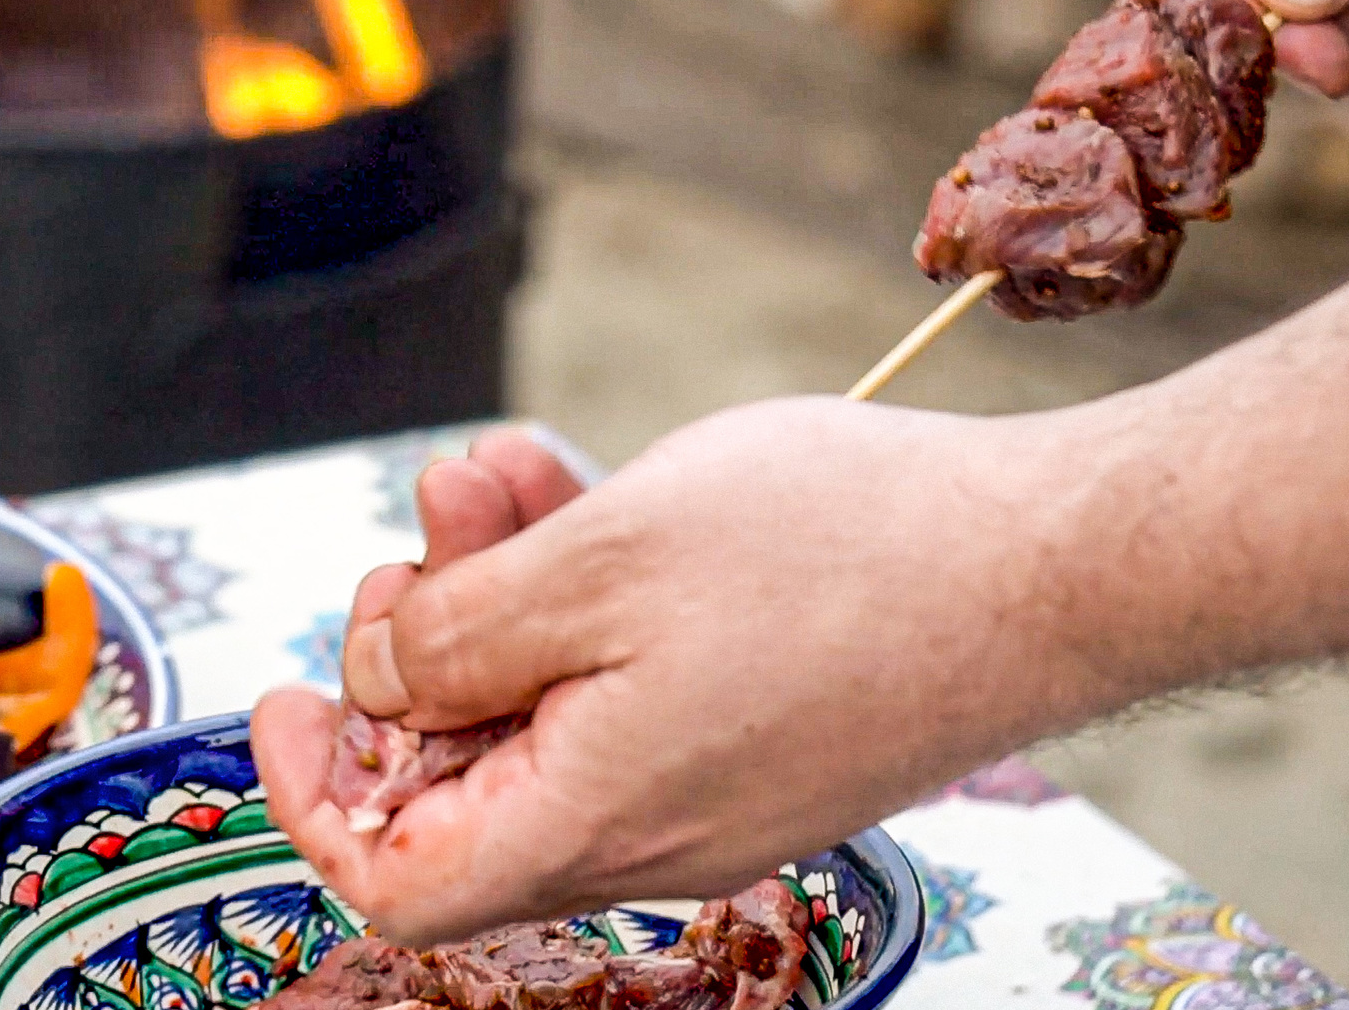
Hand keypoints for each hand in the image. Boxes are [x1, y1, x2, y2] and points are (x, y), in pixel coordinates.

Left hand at [251, 398, 1146, 944]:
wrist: (1060, 564)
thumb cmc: (847, 557)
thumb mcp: (597, 563)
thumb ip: (457, 633)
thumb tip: (377, 681)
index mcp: (593, 818)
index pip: (396, 874)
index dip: (312, 790)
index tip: (288, 696)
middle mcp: (651, 834)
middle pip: (470, 768)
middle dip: (425, 634)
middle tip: (441, 518)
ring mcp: (717, 790)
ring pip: (551, 710)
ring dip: (506, 590)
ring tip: (509, 474)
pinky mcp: (768, 740)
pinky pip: (632, 690)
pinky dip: (591, 598)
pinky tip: (589, 495)